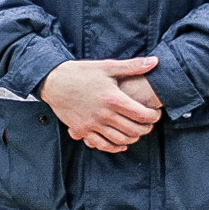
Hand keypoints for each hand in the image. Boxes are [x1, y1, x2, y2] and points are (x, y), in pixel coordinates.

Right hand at [38, 56, 163, 151]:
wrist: (53, 82)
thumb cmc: (80, 72)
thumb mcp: (106, 66)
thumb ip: (132, 66)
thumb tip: (155, 61)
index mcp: (113, 98)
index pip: (142, 114)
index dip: (154, 117)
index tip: (155, 114)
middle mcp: (103, 114)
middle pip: (133, 129)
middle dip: (146, 128)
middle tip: (149, 124)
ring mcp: (92, 124)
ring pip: (120, 139)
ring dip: (133, 139)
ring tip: (137, 132)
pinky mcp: (82, 130)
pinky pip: (102, 144)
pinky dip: (115, 147)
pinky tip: (121, 144)